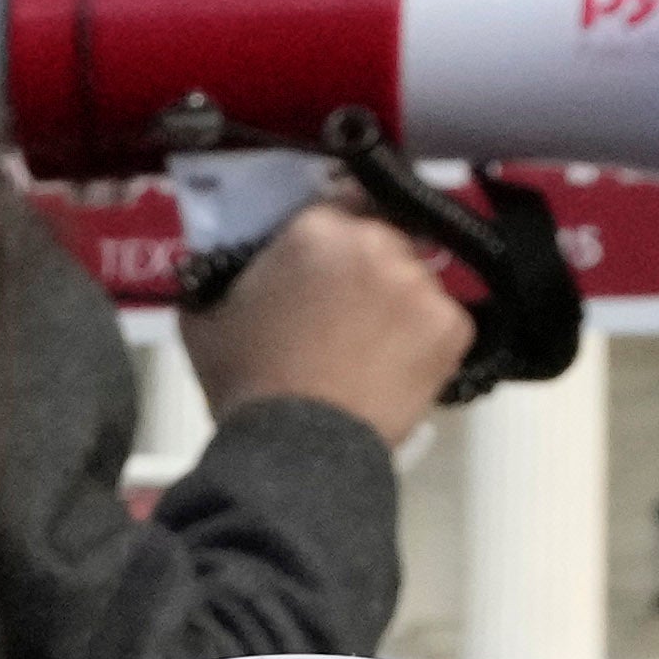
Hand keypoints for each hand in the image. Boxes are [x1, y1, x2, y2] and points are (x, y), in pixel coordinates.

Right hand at [187, 195, 476, 444]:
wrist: (299, 453)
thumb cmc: (249, 387)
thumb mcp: (207, 319)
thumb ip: (222, 274)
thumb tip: (227, 264)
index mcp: (315, 229)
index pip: (334, 205)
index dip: (329, 237)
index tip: (322, 264)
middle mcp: (376, 242)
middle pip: (381, 236)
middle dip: (365, 266)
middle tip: (346, 311)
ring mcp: (420, 284)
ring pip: (414, 278)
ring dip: (396, 302)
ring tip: (370, 349)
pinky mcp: (452, 326)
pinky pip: (442, 321)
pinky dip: (424, 340)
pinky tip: (395, 367)